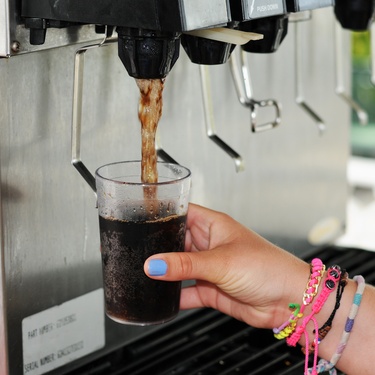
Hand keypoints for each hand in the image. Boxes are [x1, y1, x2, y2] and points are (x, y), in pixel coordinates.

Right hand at [144, 203, 308, 328]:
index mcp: (213, 225)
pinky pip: (186, 292)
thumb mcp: (221, 261)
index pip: (181, 213)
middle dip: (158, 248)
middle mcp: (210, 244)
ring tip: (143, 274)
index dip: (162, 215)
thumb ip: (184, 264)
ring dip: (165, 272)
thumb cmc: (268, 267)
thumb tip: (153, 264)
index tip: (139, 220)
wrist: (290, 300)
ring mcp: (210, 267)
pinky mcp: (212, 289)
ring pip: (179, 267)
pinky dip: (175, 296)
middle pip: (175, 242)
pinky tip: (161, 297)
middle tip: (136, 252)